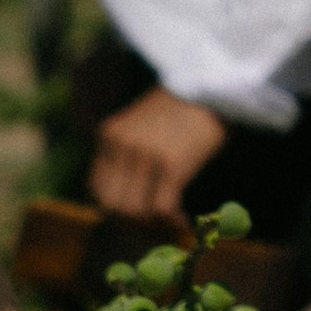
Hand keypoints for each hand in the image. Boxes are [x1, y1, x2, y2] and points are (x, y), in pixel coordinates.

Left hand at [89, 84, 227, 216]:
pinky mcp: (171, 164)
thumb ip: (128, 154)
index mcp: (109, 134)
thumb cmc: (182, 109)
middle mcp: (121, 145)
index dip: (117, 211)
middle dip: (135, 223)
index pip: (97, 190)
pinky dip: (171, 223)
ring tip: (171, 223)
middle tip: (156, 226)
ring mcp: (144, 155)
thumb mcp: (141, 125)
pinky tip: (183, 221)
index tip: (138, 217)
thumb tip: (128, 203)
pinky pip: (162, 209)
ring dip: (153, 226)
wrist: (213, 85)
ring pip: (135, 212)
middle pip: (113, 206)